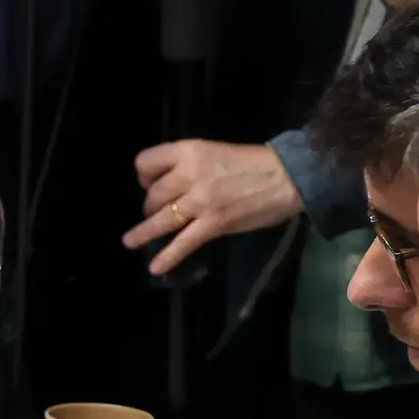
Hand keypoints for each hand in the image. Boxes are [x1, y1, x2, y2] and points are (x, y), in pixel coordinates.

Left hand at [127, 137, 301, 275]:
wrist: (288, 177)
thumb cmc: (253, 163)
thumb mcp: (213, 151)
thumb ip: (188, 164)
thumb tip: (167, 185)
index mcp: (189, 151)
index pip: (146, 162)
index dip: (144, 175)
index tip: (149, 183)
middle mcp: (189, 174)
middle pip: (153, 195)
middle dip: (151, 206)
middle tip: (158, 212)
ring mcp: (200, 201)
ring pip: (161, 219)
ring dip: (144, 232)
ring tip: (130, 241)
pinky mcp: (213, 223)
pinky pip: (183, 242)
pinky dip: (168, 256)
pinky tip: (155, 267)